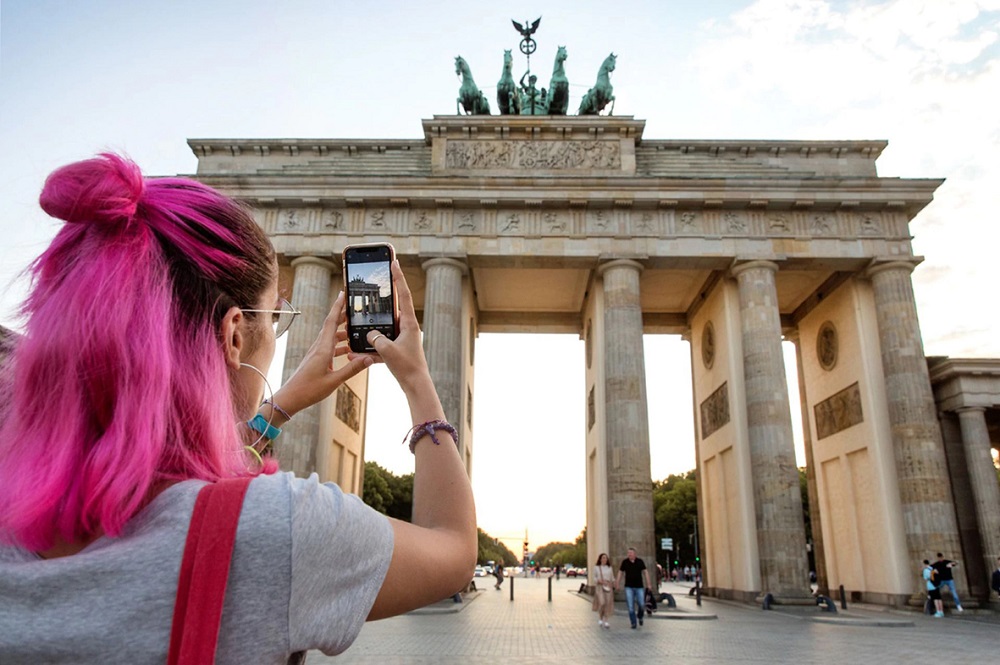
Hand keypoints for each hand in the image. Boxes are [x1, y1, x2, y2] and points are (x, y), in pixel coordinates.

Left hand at [271, 291, 373, 416]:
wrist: (290, 398)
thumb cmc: (308, 390)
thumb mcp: (334, 381)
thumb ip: (352, 369)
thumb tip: (369, 358)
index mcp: (323, 349)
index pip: (332, 322)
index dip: (338, 307)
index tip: (343, 294)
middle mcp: (319, 347)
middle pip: (331, 325)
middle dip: (342, 315)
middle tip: (354, 307)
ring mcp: (316, 353)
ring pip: (331, 336)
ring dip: (343, 330)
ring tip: (355, 329)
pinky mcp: (316, 360)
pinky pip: (329, 346)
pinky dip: (340, 345)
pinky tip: (348, 350)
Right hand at [349, 261, 432, 398]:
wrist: (415, 385)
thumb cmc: (407, 367)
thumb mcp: (388, 350)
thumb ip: (376, 338)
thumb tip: (369, 333)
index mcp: (409, 323)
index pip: (403, 295)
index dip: (398, 278)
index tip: (394, 262)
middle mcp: (406, 327)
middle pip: (391, 307)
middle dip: (381, 297)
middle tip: (375, 281)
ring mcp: (401, 337)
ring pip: (383, 326)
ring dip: (371, 326)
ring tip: (359, 320)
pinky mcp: (396, 348)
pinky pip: (380, 342)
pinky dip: (370, 346)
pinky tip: (355, 352)